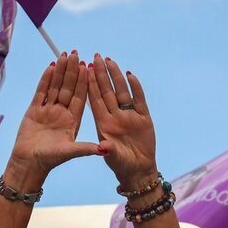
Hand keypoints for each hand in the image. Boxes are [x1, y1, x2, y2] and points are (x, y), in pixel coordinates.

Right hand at [8, 51, 99, 186]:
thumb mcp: (70, 152)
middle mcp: (62, 113)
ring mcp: (48, 110)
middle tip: (76, 54)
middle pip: (69, 88)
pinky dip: (45, 80)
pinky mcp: (34, 110)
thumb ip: (85, 148)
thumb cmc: (50, 160)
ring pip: (55, 87)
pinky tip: (50, 67)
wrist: (28, 163)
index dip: (84, 82)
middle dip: (72, 72)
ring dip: (60, 71)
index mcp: (73, 120)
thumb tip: (104, 149)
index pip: (81, 97)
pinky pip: (41, 92)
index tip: (88, 67)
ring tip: (64, 55)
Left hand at [88, 54, 156, 189]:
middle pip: (106, 92)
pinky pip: (139, 100)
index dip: (90, 85)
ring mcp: (129, 116)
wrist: (138, 170)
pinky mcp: (143, 118)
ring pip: (121, 92)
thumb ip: (109, 150)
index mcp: (104, 124)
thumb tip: (103, 146)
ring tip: (110, 61)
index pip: (95, 100)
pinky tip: (130, 75)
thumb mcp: (113, 158)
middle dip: (100, 75)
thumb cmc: (122, 165)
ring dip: (115, 77)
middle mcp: (114, 117)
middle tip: (95, 57)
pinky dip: (135, 88)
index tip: (84, 69)